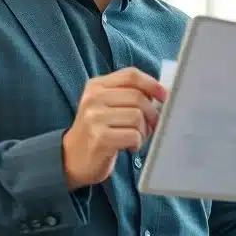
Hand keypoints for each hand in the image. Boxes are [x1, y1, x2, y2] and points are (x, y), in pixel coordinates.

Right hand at [62, 67, 167, 189]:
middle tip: (150, 126)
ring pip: (138, 117)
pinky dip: (138, 143)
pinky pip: (133, 135)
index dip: (152, 84)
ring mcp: (94, 118)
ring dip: (144, 131)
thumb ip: (127, 94)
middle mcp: (93, 98)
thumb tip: (161, 93)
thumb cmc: (97, 131)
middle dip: (152, 114)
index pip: (131, 75)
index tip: (163, 96)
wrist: (72, 159)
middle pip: (138, 97)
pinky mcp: (100, 138)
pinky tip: (130, 147)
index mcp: (96, 86)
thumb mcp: (105, 105)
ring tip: (137, 138)